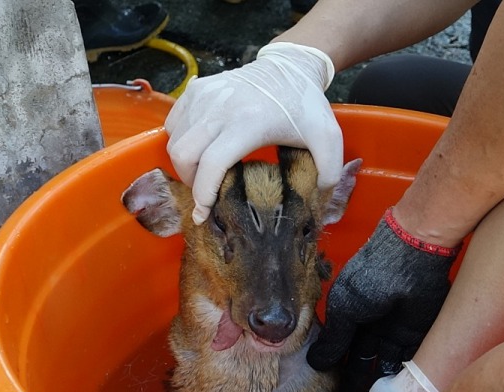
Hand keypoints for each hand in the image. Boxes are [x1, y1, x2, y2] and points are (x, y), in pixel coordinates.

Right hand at [164, 42, 343, 224]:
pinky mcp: (196, 89)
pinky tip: (199, 149)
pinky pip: (174, 123)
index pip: (212, 164)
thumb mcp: (328, 137)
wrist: (289, 67)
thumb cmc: (306, 105)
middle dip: (190, 181)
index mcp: (249, 123)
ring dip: (184, 163)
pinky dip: (180, 140)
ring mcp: (204, 97)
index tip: (204, 213)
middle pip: (184, 155)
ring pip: (175, 140)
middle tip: (205, 192)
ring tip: (202, 173)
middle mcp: (220, 109)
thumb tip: (318, 196)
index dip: (204, 193)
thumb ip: (329, 170)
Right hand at [308, 209, 460, 379]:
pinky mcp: (417, 333)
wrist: (413, 255)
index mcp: (348, 315)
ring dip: (380, 381)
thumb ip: (334, 339)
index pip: (340, 348)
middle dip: (357, 381)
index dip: (335, 369)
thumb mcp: (344, 309)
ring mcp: (394, 330)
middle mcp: (369, 325)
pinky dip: (402, 374)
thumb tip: (315, 365)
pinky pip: (408, 358)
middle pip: (362, 359)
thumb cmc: (371, 278)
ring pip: (384, 362)